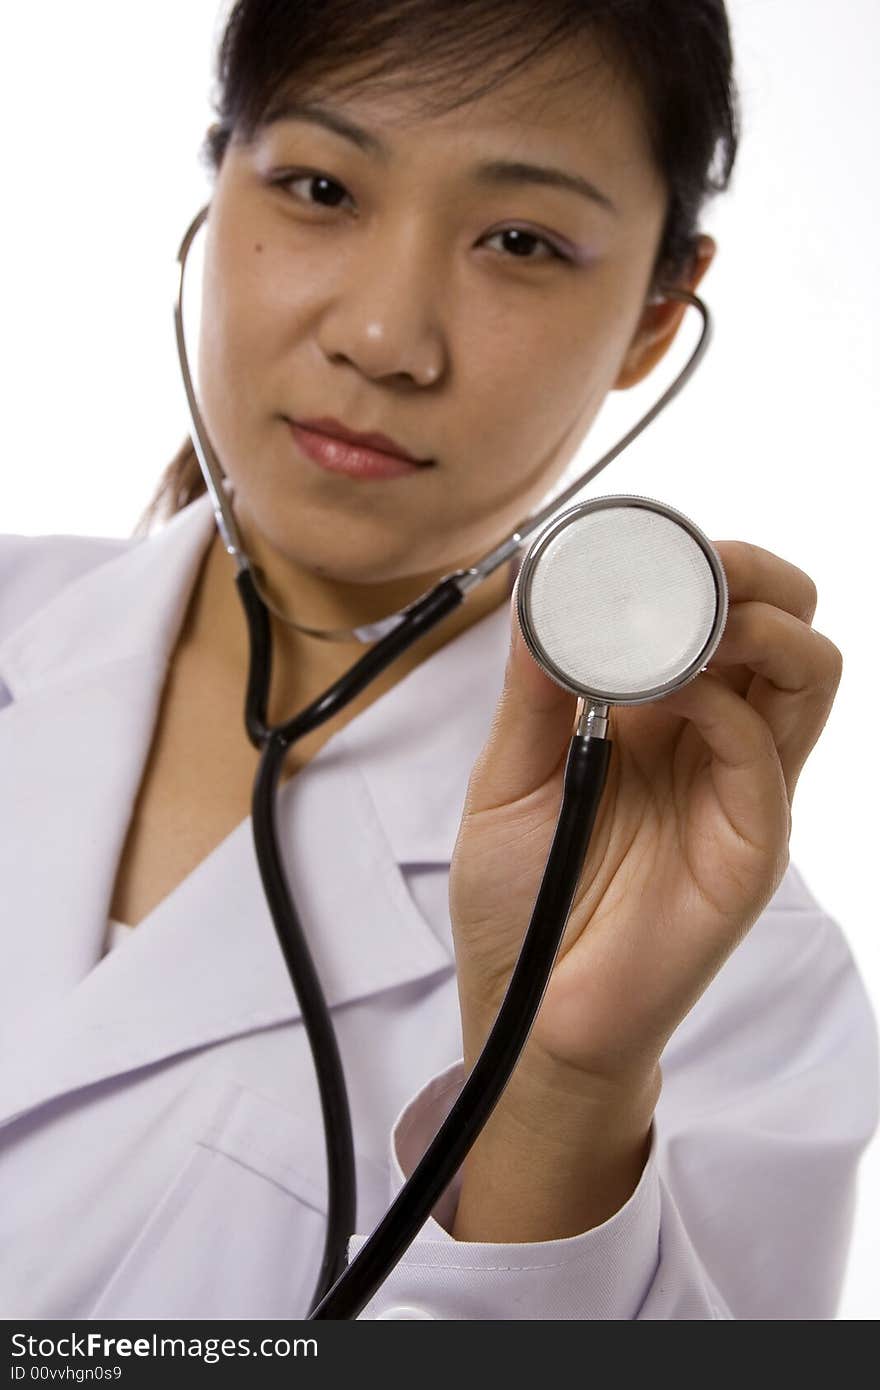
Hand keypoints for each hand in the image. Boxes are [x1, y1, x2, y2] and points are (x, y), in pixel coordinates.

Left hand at [449, 540, 842, 1092]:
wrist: (528, 1012)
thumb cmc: (521, 901)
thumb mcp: (509, 777)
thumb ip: (534, 691)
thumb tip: (545, 592)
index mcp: (662, 719)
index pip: (718, 613)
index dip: (700, 563)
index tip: (642, 539)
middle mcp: (715, 744)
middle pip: (784, 628)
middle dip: (751, 573)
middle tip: (693, 562)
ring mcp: (741, 793)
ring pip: (806, 674)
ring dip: (756, 620)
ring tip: (692, 611)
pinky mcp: (749, 848)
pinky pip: (763, 754)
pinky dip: (718, 701)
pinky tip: (657, 697)